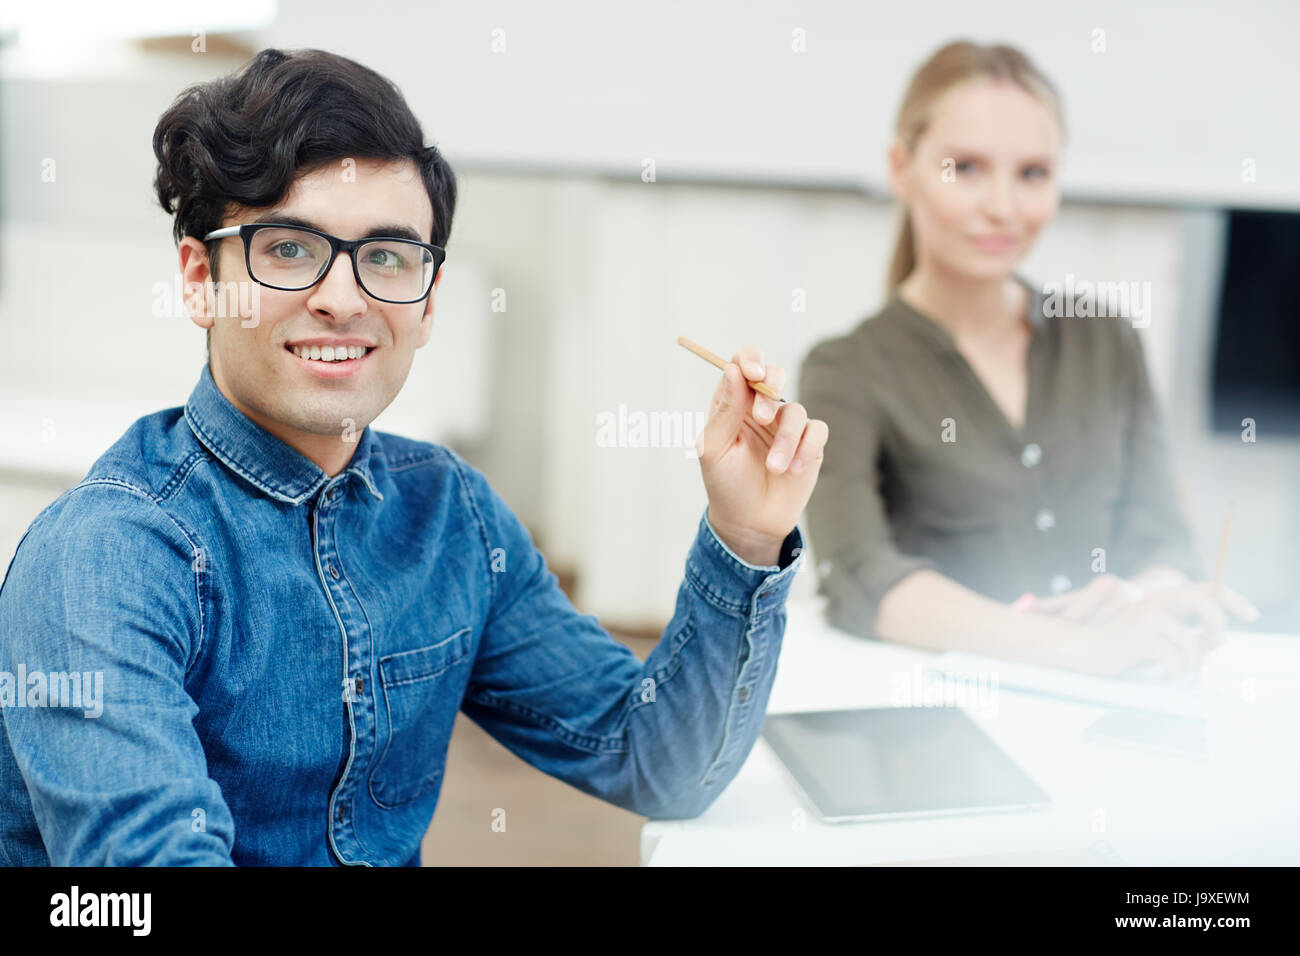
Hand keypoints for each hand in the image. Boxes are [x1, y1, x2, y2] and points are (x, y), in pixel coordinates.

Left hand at [696, 346, 828, 565]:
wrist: (750, 523)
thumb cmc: (726, 484)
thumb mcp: (715, 449)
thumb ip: (725, 410)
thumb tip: (732, 370)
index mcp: (733, 403)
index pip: (742, 364)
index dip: (750, 360)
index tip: (752, 374)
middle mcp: (761, 408)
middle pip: (775, 375)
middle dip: (770, 391)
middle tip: (761, 416)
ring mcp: (786, 425)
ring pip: (796, 410)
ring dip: (785, 439)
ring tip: (774, 467)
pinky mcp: (809, 444)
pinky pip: (816, 431)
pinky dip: (806, 448)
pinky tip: (793, 470)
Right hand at [1035, 576, 1258, 680]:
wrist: (1080, 649)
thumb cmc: (1120, 647)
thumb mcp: (1159, 639)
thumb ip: (1189, 636)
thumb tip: (1222, 641)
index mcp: (1164, 598)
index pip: (1208, 589)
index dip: (1233, 599)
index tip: (1252, 616)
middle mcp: (1158, 601)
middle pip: (1206, 603)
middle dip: (1218, 625)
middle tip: (1217, 643)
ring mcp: (1149, 616)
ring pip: (1191, 642)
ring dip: (1190, 665)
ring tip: (1178, 674)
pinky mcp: (1141, 635)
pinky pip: (1175, 658)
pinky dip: (1174, 674)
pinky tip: (1164, 678)